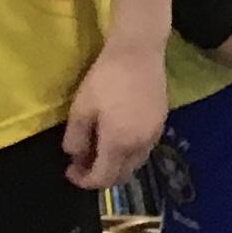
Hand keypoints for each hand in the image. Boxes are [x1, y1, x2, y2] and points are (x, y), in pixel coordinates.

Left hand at [65, 42, 166, 190]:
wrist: (138, 52)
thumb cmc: (106, 78)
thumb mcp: (81, 108)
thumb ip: (76, 138)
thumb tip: (75, 156)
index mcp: (118, 144)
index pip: (102, 179)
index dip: (84, 181)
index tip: (70, 171)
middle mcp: (139, 146)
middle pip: (121, 176)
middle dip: (100, 176)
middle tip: (82, 163)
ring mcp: (154, 135)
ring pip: (134, 164)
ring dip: (116, 165)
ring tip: (100, 150)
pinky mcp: (161, 123)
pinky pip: (144, 149)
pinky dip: (129, 153)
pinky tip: (119, 137)